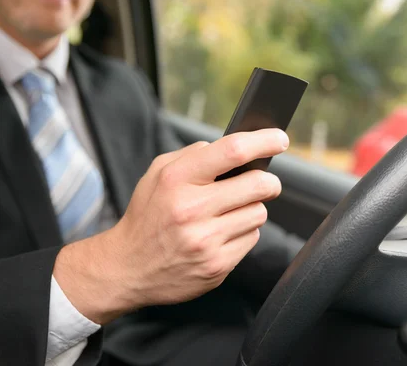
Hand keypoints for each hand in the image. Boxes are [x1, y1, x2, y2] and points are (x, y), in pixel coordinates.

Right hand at [53, 128, 288, 323]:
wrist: (127, 269)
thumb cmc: (148, 216)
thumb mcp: (156, 175)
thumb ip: (192, 156)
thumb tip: (233, 148)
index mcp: (176, 180)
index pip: (232, 151)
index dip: (264, 141)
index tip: (279, 139)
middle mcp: (191, 210)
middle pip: (258, 184)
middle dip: (269, 181)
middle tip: (265, 182)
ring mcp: (205, 241)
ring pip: (259, 213)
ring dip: (251, 209)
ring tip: (229, 213)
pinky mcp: (217, 266)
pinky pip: (251, 239)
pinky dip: (243, 233)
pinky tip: (221, 235)